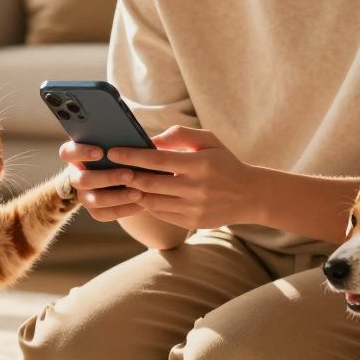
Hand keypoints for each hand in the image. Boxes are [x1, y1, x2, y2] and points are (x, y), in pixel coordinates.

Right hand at [58, 141, 144, 221]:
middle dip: (108, 177)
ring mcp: (83, 195)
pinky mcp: (95, 211)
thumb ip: (123, 138)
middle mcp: (76, 176)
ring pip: (94, 200)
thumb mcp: (121, 142)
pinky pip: (104, 214)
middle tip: (129, 174)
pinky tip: (141, 204)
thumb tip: (144, 139)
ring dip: (117, 197)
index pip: (67, 152)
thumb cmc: (124, 152)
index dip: (81, 152)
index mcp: (77, 155)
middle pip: (83, 180)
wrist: (129, 174)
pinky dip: (124, 210)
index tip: (100, 152)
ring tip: (139, 193)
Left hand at [107, 126, 261, 229]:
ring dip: (133, 192)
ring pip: (151, 201)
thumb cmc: (224, 163)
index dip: (132, 156)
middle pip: (149, 184)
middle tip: (109, 168)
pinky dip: (148, 203)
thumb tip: (150, 141)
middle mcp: (195, 189)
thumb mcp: (208, 141)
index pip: (157, 160)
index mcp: (199, 165)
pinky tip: (140, 194)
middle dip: (126, 176)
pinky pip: (160, 213)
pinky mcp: (191, 223)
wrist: (250, 195)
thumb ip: (180, 136)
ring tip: (121, 181)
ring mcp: (193, 209)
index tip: (113, 151)